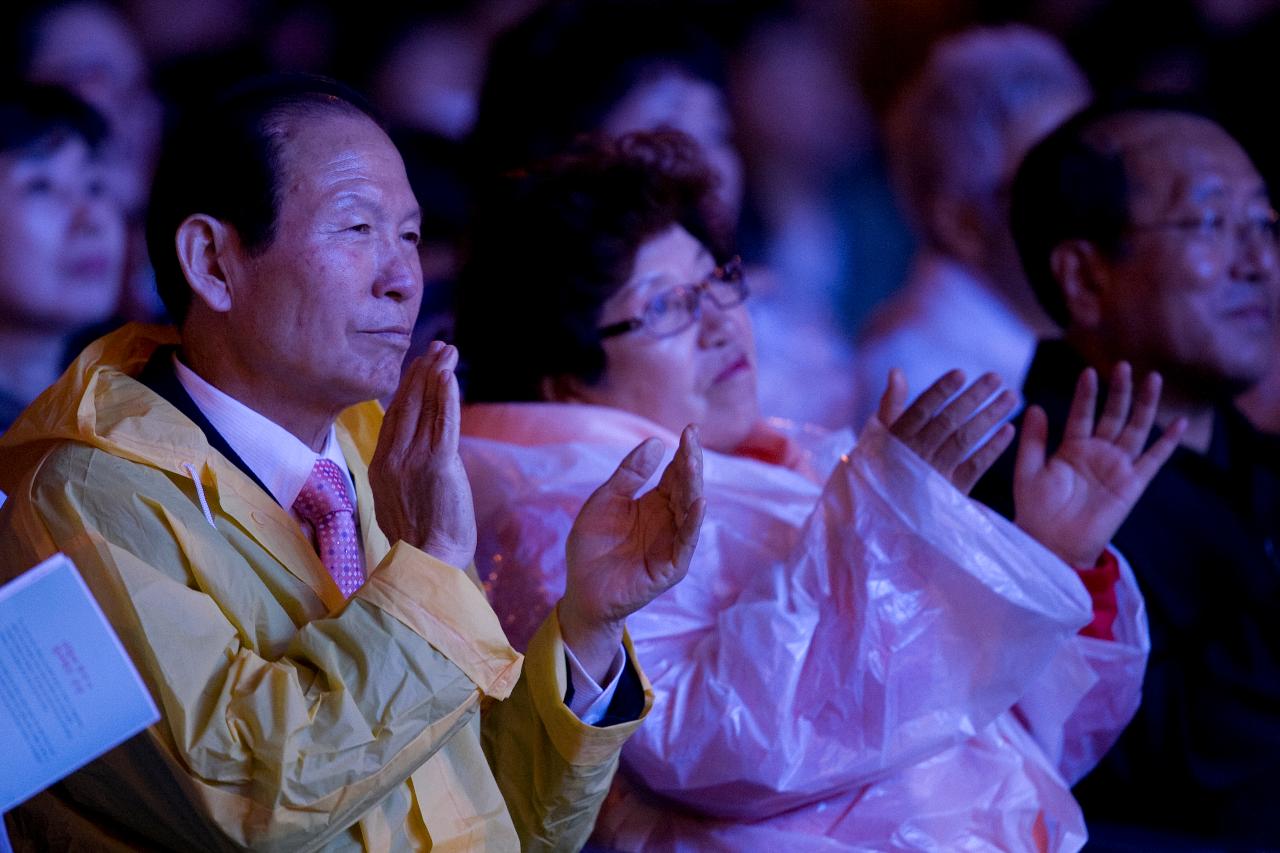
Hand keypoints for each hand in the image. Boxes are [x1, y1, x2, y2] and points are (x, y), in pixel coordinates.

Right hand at [369, 342, 476, 568]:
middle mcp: (391, 459)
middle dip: (422, 373)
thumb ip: (404, 478)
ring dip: (437, 375)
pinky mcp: (437, 466)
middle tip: (436, 348)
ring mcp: (412, 461)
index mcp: (380, 468)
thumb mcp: (400, 504)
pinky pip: (442, 424)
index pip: (393, 418)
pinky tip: (449, 376)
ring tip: (447, 352)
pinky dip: (445, 397)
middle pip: (406, 405)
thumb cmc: (419, 544)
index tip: (418, 368)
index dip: (407, 389)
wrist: (426, 565)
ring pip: (424, 408)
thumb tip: (414, 465)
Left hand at [559, 425, 705, 683]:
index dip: (684, 452)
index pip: (676, 473)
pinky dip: (694, 523)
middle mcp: (669, 520)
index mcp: (654, 503)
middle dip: (691, 462)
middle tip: (693, 437)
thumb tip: (656, 442)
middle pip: (686, 487)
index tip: (690, 429)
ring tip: (692, 462)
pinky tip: (699, 503)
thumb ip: (628, 474)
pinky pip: (687, 542)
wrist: (582, 589)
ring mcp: (673, 542)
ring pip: (690, 510)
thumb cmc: (592, 547)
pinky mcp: (672, 566)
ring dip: (694, 486)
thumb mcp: (605, 501)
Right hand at [878, 368, 1017, 493]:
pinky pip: (975, 466)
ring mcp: (934, 474)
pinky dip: (993, 448)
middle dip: (974, 397)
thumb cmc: (883, 466)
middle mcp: (916, 454)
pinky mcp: (951, 492)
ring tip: (1011, 397)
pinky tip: (1009, 430)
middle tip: (997, 378)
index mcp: (897, 438)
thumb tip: (897, 370)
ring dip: (990, 416)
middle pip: (949, 420)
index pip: (921, 409)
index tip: (961, 373)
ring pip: (965, 439)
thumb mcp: (880, 436)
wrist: (886, 515)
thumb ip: (891, 404)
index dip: (941, 391)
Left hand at [1014, 362, 1185, 566]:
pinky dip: (1166, 443)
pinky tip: (1178, 423)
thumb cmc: (1035, 511)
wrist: (1051, 544)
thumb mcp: (1028, 471)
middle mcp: (1097, 453)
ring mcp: (1116, 467)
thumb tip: (1034, 406)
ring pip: (1135, 429)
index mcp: (1071, 448)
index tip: (1088, 372)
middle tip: (1124, 365)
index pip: (1081, 414)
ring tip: (1153, 378)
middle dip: (1119, 391)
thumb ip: (1033, 441)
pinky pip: (1153, 460)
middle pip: (1112, 416)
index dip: (1086, 395)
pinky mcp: (1132, 484)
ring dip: (1144, 405)